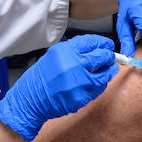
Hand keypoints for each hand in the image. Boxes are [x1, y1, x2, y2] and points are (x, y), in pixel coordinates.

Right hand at [0, 34, 116, 140]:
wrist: (31, 99)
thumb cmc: (41, 78)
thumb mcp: (54, 56)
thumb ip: (73, 52)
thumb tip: (94, 49)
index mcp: (65, 51)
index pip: (91, 42)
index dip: (103, 43)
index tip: (107, 45)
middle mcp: (73, 64)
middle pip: (102, 56)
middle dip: (109, 56)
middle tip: (110, 57)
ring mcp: (79, 81)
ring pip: (104, 74)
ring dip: (109, 71)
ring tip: (108, 70)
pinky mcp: (82, 96)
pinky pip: (98, 89)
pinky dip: (100, 85)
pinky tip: (97, 83)